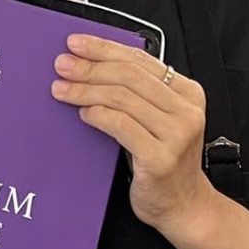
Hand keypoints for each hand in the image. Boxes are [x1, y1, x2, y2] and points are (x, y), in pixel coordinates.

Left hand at [51, 33, 214, 234]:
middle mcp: (186, 110)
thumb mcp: (157, 120)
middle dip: (90, 67)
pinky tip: (83, 113)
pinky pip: (121, 126)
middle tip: (62, 65)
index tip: (76, 43)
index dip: (104, 47)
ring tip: (61, 89)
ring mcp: (177, 135)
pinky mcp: (161, 158)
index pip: (140, 59)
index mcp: (187, 92)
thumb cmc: (163, 160)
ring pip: (121, 98)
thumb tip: (89, 64)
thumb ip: (137, 93)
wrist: (183, 206)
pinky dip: (97, 115)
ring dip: (85, 91)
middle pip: (128, 76)